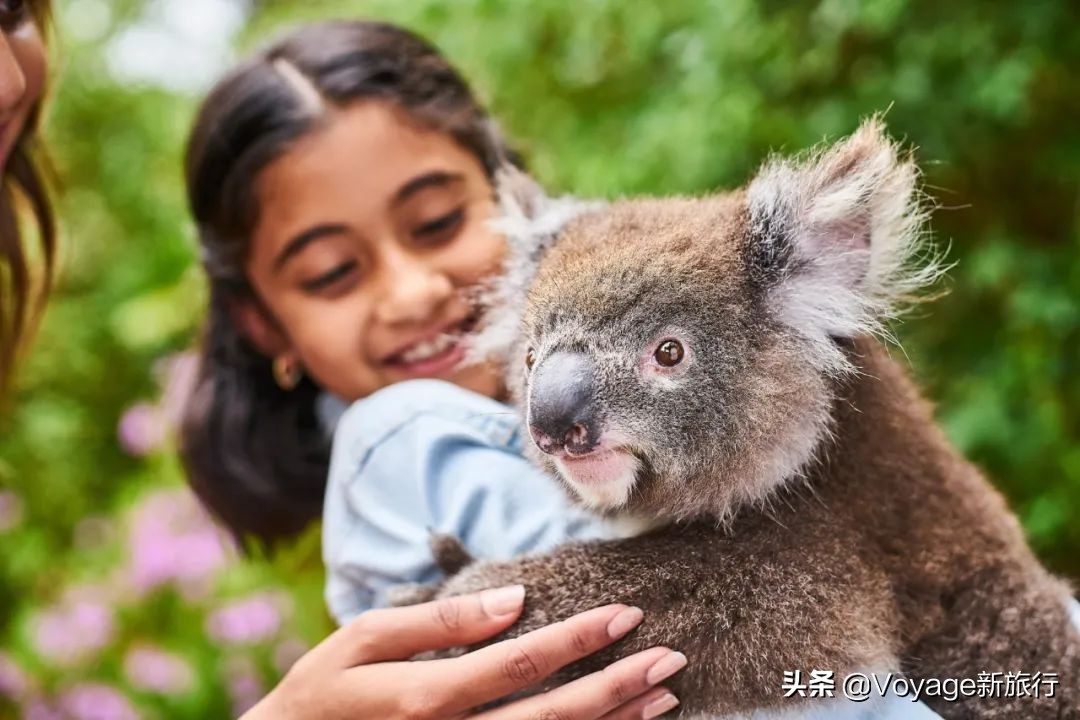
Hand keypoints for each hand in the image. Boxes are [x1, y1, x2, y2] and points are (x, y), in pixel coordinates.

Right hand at [243, 585, 685, 719]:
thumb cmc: (323, 693)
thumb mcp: (363, 642)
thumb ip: (437, 623)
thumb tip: (512, 600)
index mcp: (426, 700)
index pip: (520, 664)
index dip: (578, 638)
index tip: (624, 615)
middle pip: (552, 719)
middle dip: (617, 687)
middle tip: (669, 658)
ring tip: (664, 697)